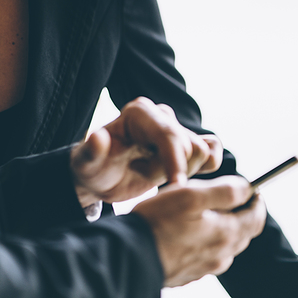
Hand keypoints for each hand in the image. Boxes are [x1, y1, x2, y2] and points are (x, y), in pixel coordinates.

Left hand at [70, 97, 221, 206]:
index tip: (175, 186)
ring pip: (202, 151)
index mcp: (138, 112)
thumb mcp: (85, 165)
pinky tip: (177, 177)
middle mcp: (160, 114)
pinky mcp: (186, 143)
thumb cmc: (92, 169)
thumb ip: (90, 152)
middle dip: (170, 170)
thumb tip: (98, 137)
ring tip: (150, 173)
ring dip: (181, 171)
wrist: (101, 178)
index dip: (175, 161)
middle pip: (189, 145)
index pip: (168, 135)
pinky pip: (212, 150)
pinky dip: (206, 166)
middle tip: (140, 174)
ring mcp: (176, 128)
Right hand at [132, 177, 266, 286]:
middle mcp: (221, 255)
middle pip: (243, 232)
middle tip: (228, 197)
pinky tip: (189, 230)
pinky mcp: (189, 272)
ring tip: (205, 212)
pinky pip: (207, 254)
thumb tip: (247, 188)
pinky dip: (207, 240)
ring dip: (223, 227)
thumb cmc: (158, 222)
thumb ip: (225, 190)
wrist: (130, 256)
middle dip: (241, 213)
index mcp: (226, 234)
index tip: (254, 190)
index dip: (257, 201)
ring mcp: (205, 267)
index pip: (256, 218)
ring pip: (225, 244)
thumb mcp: (192, 195)